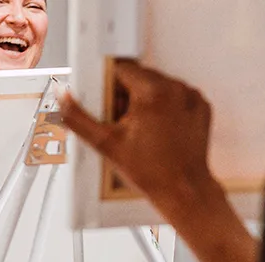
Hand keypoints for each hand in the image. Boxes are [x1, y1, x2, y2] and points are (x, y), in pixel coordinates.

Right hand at [60, 60, 215, 212]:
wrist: (182, 190)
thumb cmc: (151, 172)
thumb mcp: (105, 143)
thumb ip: (78, 117)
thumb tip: (63, 98)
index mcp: (153, 91)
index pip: (121, 69)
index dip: (108, 88)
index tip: (107, 104)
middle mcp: (176, 89)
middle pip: (140, 77)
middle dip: (125, 96)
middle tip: (121, 123)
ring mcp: (191, 97)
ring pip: (158, 86)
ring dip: (144, 101)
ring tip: (140, 129)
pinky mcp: (200, 107)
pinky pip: (176, 96)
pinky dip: (164, 108)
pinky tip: (156, 130)